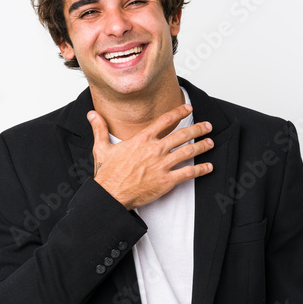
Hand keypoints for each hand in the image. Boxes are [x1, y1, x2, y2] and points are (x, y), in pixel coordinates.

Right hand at [87, 104, 214, 209]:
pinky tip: (208, 167)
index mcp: (142, 139)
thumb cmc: (107, 174)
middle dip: (198, 128)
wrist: (111, 195)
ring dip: (202, 146)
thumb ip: (100, 129)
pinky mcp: (166, 180)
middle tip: (207, 125)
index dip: (179, 112)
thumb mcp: (101, 148)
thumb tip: (92, 114)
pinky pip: (188, 173)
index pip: (165, 120)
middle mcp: (155, 149)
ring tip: (210, 142)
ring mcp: (162, 165)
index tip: (188, 108)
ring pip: (188, 151)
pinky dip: (201, 169)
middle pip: (182, 135)